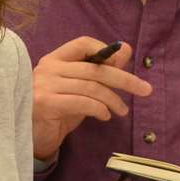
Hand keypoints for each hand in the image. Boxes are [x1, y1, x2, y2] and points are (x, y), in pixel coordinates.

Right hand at [31, 37, 151, 160]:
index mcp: (55, 58)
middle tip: (145, 89)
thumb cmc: (59, 111)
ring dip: (113, 99)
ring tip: (122, 111)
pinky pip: (82, 102)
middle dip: (123, 79)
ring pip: (91, 86)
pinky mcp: (45, 103)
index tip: (123, 63)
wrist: (34, 137)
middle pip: (94, 68)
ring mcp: (45, 84)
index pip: (83, 43)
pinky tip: (105, 116)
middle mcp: (48, 67)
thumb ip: (100, 70)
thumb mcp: (82, 88)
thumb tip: (126, 48)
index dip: (106, 50)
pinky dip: (99, 109)